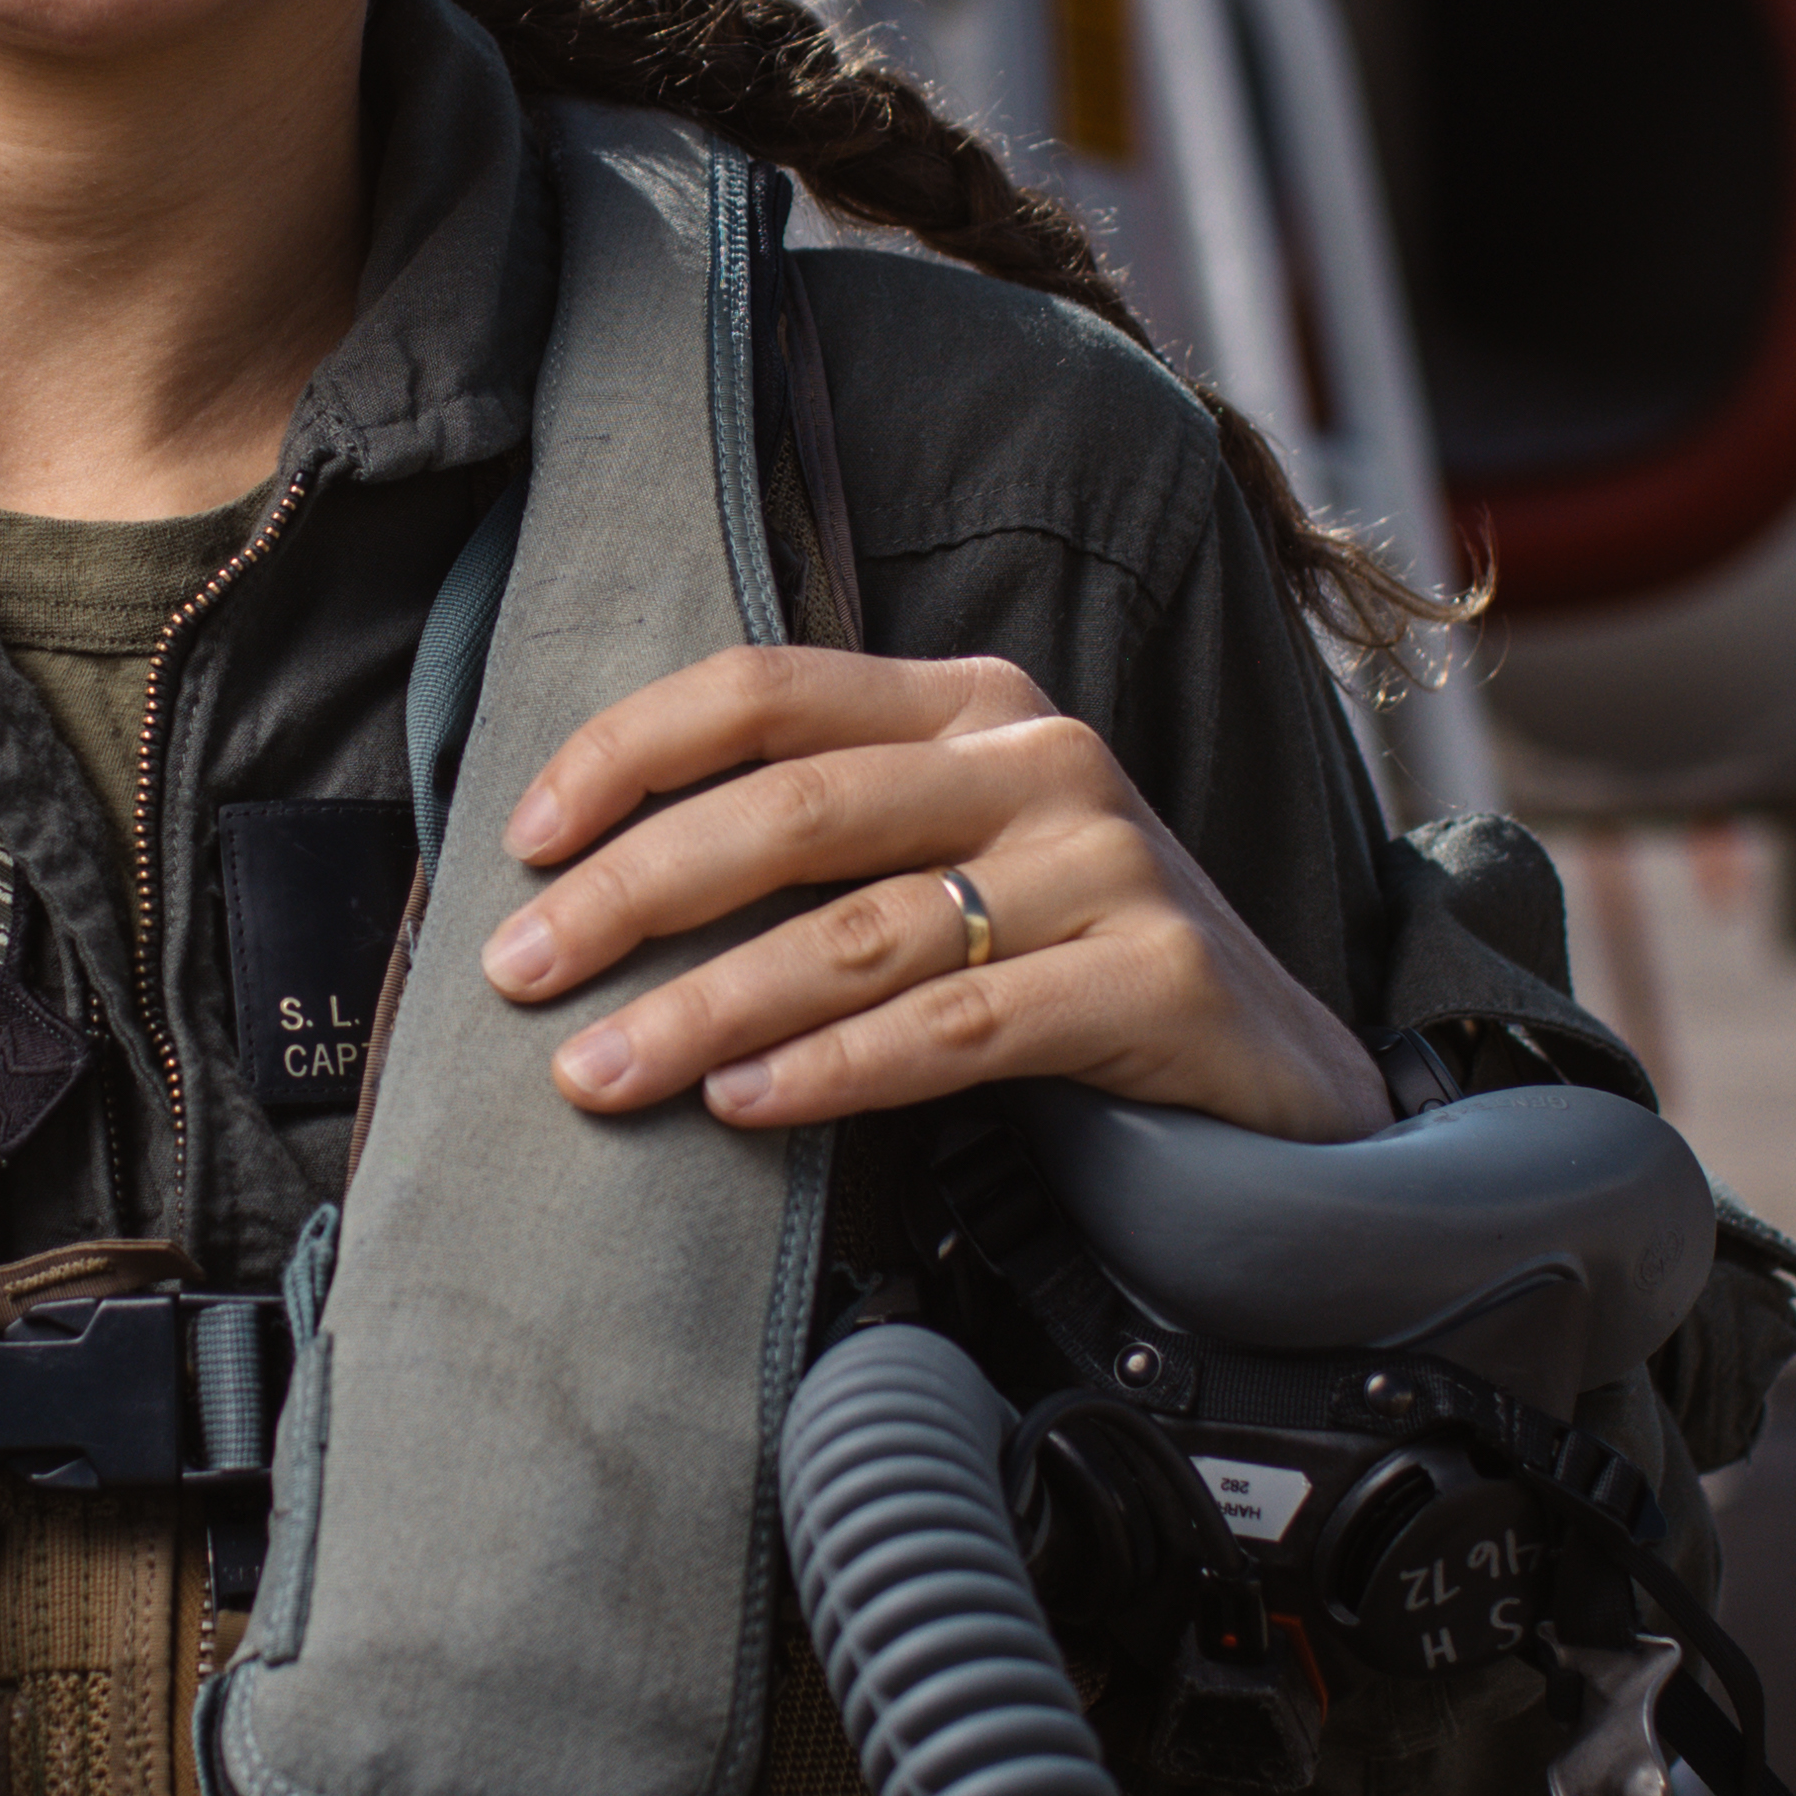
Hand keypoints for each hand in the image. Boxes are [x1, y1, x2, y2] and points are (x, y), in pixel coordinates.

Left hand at [473, 644, 1388, 1144]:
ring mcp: (1108, 862)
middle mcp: (1043, 759)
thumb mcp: (950, 868)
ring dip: (704, 1006)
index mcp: (972, 705)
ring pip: (860, 932)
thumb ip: (820, 849)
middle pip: (796, 807)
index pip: (768, 690)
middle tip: (517, 972)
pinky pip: (957, 1026)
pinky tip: (741, 1105)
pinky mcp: (1155, 976)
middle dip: (633, 891)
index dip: (629, 751)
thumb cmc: (1067, 972)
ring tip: (594, 1071)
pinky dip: (834, 1069)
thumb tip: (588, 885)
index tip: (521, 840)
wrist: (1279, 1081)